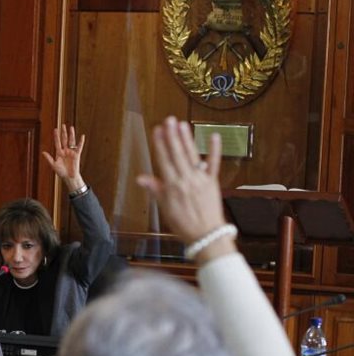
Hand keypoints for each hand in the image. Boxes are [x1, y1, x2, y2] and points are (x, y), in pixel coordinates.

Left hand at [41, 124, 84, 190]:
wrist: (69, 177)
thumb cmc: (61, 172)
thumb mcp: (54, 165)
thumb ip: (49, 158)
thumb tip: (43, 152)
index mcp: (59, 152)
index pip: (57, 142)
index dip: (56, 136)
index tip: (55, 129)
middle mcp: (65, 150)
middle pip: (64, 139)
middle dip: (63, 132)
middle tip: (63, 125)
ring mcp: (71, 152)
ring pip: (71, 141)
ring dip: (71, 134)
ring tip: (71, 127)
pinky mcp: (77, 154)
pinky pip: (79, 147)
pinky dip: (81, 142)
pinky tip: (82, 136)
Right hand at [137, 116, 226, 252]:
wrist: (205, 235)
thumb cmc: (183, 224)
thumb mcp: (164, 208)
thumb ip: (155, 190)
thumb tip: (141, 178)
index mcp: (171, 186)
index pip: (163, 161)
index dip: (159, 145)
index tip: (156, 131)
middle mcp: (185, 179)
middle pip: (177, 154)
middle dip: (172, 136)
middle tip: (169, 120)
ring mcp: (200, 179)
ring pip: (191, 155)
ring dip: (186, 139)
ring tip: (182, 124)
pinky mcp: (213, 182)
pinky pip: (214, 163)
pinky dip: (214, 150)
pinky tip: (214, 136)